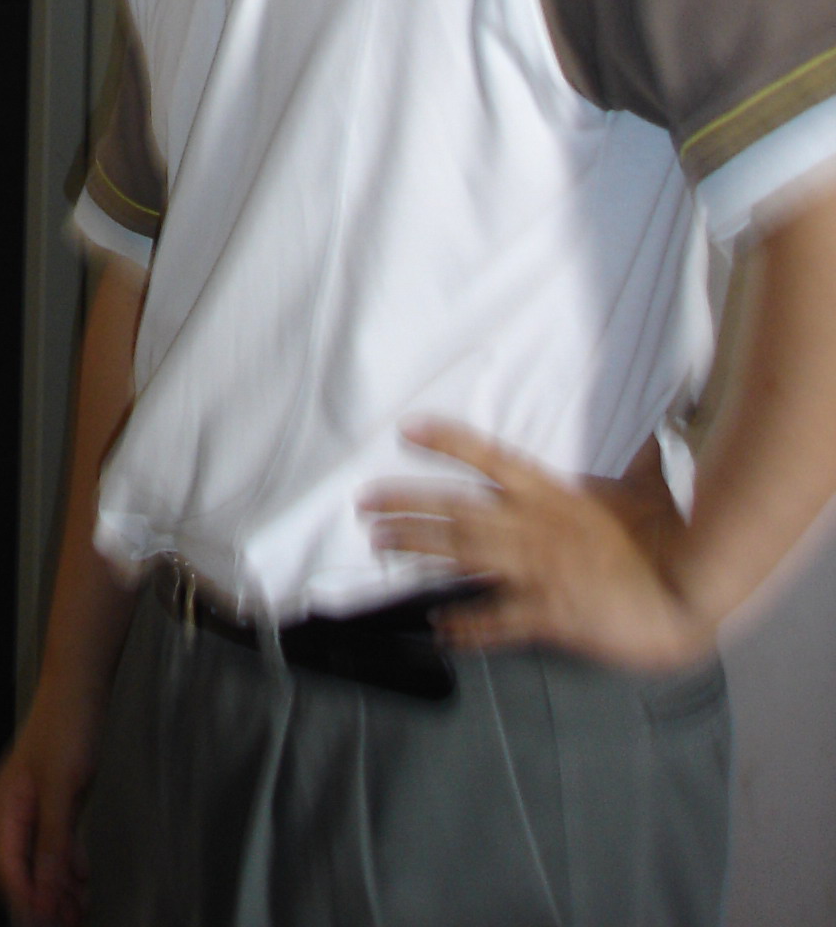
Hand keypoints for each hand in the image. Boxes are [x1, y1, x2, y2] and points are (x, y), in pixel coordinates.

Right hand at [0, 691, 101, 925]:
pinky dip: (69, 863)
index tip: (44, 924)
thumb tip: (46, 894)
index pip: (9, 867)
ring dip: (58, 886)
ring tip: (77, 911)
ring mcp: (37, 804)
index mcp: (6, 807)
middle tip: (65, 924)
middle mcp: (16, 809)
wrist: (81, 686)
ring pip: (43, 858)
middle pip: (24, 867)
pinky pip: (58, 842)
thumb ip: (53, 845)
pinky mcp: (57, 799)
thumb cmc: (65, 727)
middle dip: (43, 898)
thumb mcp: (60, 791)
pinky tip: (82, 879)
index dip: (26, 900)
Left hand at [357, 419, 716, 670]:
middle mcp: (534, 526)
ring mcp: (538, 570)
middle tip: (366, 504)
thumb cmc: (672, 538)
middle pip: (456, 510)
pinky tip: (440, 626)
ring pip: (462, 556)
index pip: (489, 458)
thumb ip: (638, 464)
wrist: (692, 590)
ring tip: (381, 546)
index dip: (447, 443)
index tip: (407, 430)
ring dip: (417, 551)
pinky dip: (465, 624)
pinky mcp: (550, 614)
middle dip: (407, 505)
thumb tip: (652, 437)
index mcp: (552, 494)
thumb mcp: (648, 489)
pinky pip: (496, 619)